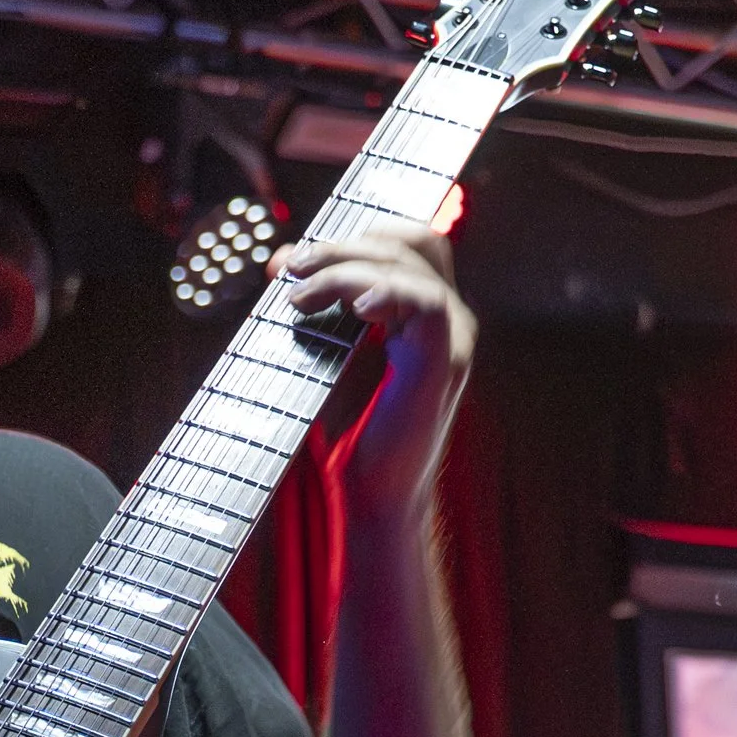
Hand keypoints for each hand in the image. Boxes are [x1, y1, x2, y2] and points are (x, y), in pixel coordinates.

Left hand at [273, 218, 474, 518]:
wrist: (370, 498)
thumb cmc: (349, 436)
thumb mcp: (327, 357)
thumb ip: (318, 309)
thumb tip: (283, 263)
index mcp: (427, 317)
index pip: (405, 245)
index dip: (352, 237)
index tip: (293, 260)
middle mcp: (449, 322)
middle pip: (408, 244)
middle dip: (341, 245)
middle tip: (288, 267)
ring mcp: (453, 340)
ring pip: (408, 266)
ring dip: (346, 267)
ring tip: (297, 295)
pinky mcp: (444, 363)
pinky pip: (423, 303)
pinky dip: (383, 292)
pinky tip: (350, 307)